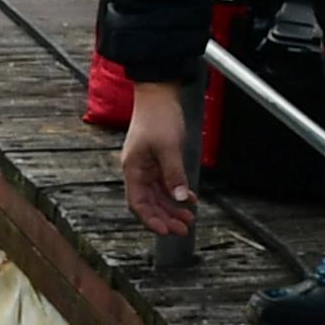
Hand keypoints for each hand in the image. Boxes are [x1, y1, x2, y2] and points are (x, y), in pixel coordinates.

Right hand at [120, 81, 195, 237]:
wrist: (159, 93)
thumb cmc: (158, 116)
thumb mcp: (168, 146)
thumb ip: (174, 173)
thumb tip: (181, 198)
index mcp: (133, 169)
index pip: (138, 203)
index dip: (150, 220)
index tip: (166, 231)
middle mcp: (138, 171)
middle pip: (149, 204)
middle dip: (165, 218)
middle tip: (183, 230)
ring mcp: (148, 167)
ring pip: (159, 196)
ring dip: (173, 208)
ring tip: (189, 219)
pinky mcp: (158, 161)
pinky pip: (166, 184)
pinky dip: (177, 194)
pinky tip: (191, 200)